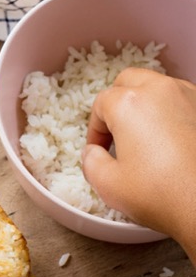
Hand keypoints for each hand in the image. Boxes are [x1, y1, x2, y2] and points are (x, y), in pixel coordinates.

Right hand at [81, 67, 195, 260]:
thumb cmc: (163, 195)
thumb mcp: (107, 185)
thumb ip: (90, 162)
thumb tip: (93, 153)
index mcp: (129, 104)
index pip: (100, 104)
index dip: (95, 129)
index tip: (98, 149)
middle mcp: (161, 91)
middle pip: (129, 81)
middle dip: (117, 103)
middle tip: (116, 133)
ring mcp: (190, 97)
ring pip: (159, 88)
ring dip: (146, 106)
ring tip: (145, 137)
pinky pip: (183, 102)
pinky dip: (172, 114)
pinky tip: (171, 142)